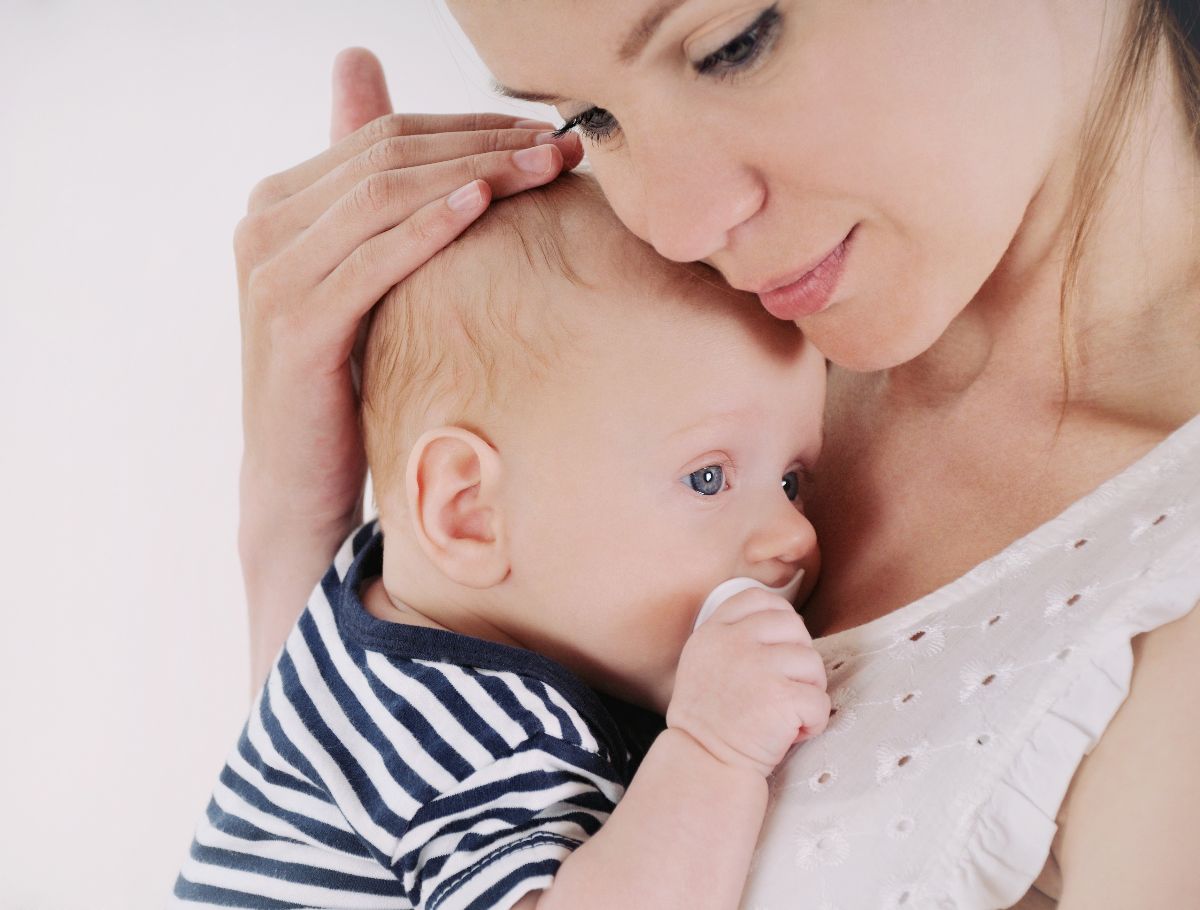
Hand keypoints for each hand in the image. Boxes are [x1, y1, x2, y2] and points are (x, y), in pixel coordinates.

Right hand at [236, 48, 582, 684]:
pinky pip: (372, 260)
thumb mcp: (366, 283)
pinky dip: (428, 227)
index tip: (548, 132)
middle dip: (485, 142)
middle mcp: (265, 224)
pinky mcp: (292, 324)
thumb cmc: (347, 378)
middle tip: (564, 145)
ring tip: (545, 167)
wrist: (298, 477)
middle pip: (387, 154)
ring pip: (383, 195)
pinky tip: (483, 206)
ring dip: (474, 172)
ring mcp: (271, 272)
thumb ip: (384, 208)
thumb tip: (399, 106)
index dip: (470, 124)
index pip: (385, 135)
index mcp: (280, 202)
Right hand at [666, 589, 830, 777]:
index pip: (757, 599)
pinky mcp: (781, 698)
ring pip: (812, 662)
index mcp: (713, 632)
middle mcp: (733, 643)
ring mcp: (758, 668)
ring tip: (787, 713)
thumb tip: (781, 620)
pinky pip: (820, 700)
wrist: (704, 764)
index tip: (782, 643)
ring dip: (809, 691)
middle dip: (800, 656)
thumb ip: (730, 637)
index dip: (779, 616)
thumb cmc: (709, 719)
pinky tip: (791, 733)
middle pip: (793, 626)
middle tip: (786, 687)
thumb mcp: (703, 662)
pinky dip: (813, 722)